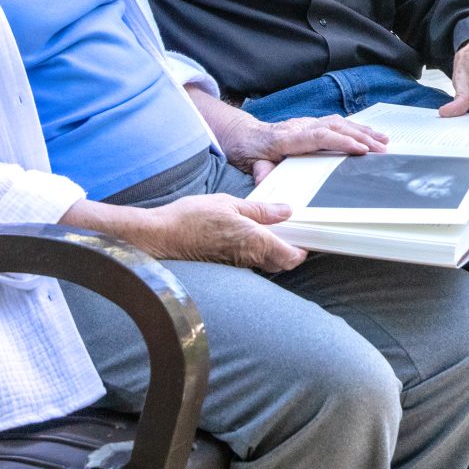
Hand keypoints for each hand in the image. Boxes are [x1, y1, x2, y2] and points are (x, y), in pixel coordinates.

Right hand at [138, 194, 306, 271]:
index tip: (309, 237)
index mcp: (254, 241)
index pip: (291, 256)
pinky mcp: (225, 265)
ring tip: (277, 232)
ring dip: (276, 253)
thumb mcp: (229, 203)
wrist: (159, 237)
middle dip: (293, 252)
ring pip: (267, 265)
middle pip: (282, 264)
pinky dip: (259, 254)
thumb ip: (260, 210)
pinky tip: (254, 237)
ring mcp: (236, 264)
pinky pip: (251, 263)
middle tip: (296, 233)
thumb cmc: (191, 217)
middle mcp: (248, 258)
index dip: (303, 250)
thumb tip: (286, 211)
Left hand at [222, 112, 388, 181]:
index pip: (319, 137)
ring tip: (383, 140)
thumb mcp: (250, 164)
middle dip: (361, 137)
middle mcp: (300, 127)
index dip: (341, 142)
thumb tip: (267, 180)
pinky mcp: (311, 124)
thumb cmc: (247, 150)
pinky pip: (337, 123)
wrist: (242, 134)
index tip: (360, 149)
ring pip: (339, 123)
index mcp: (286, 138)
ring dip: (362, 131)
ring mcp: (306, 123)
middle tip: (381, 148)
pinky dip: (355, 128)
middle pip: (335, 127)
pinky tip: (369, 134)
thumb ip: (261, 171)